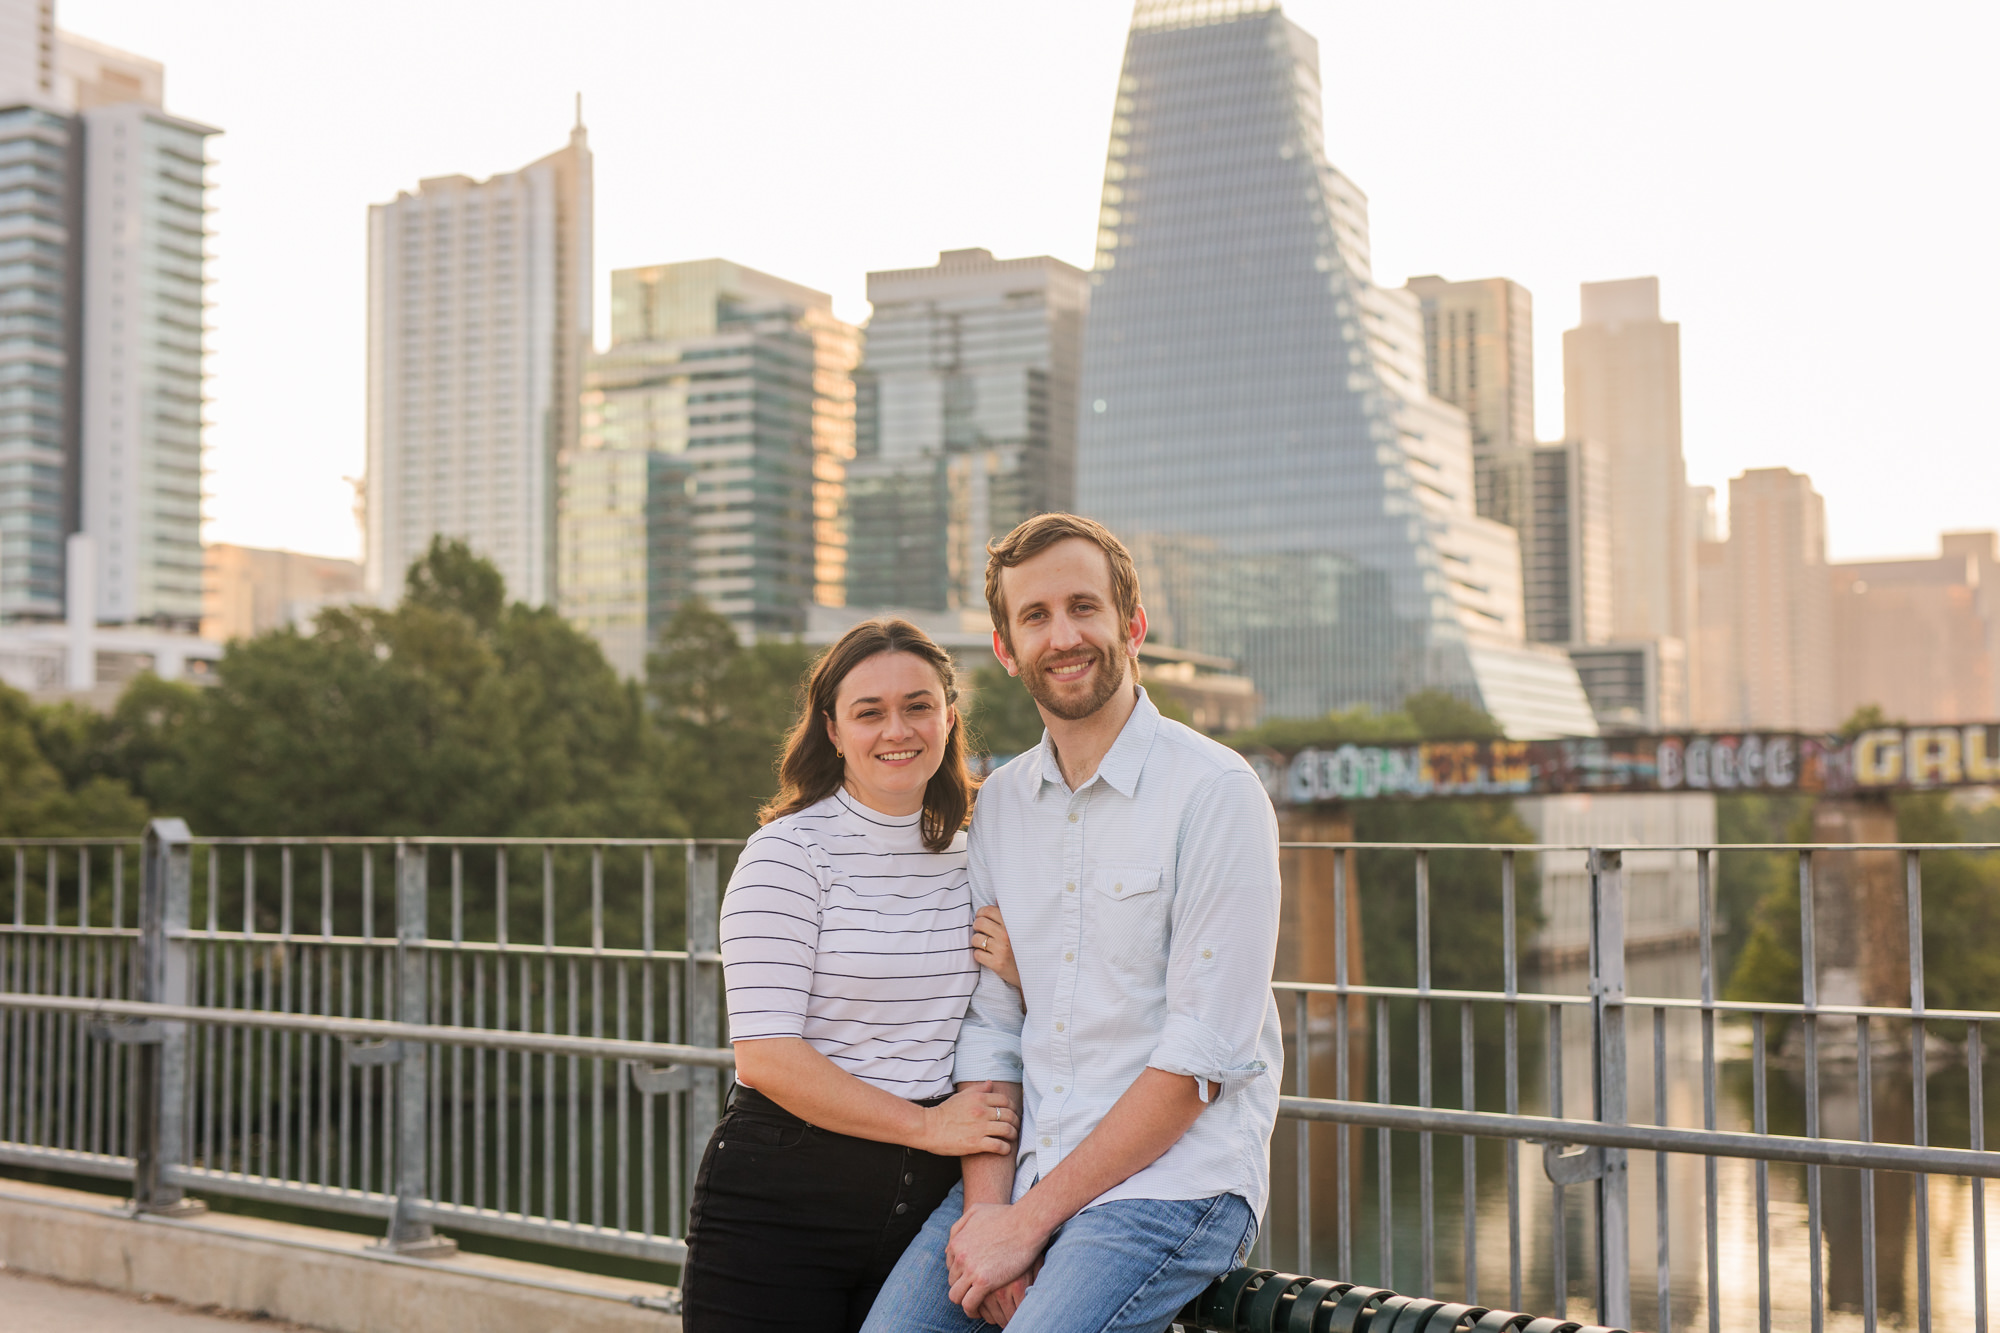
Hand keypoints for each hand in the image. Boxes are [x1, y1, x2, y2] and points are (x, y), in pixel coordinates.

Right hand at [916, 1082, 1018, 1156]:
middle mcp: (981, 1111)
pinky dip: (1005, 1148)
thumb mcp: (961, 1096)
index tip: (1012, 1113)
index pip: (1005, 1100)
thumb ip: (978, 1089)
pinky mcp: (976, 1143)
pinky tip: (1004, 1149)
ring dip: (1013, 1135)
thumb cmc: (944, 1112)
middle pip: (1010, 1115)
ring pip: (1007, 1130)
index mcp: (979, 1098)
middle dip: (1016, 1122)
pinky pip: (999, 1145)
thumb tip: (991, 1083)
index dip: (1012, 1107)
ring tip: (1011, 1138)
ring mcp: (980, 1128)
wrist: (928, 1128)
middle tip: (1015, 1127)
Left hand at [947, 1202, 1050, 1316]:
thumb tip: (950, 1246)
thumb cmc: (1006, 1215)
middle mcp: (960, 1257)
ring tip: (977, 1304)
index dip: (961, 1273)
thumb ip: (960, 1226)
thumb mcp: (976, 1211)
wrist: (1026, 1222)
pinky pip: (969, 1304)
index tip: (972, 1278)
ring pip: (956, 1296)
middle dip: (963, 1286)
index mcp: (957, 1242)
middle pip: (952, 1281)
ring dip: (964, 1300)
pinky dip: (972, 1310)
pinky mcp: (984, 1281)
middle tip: (977, 1291)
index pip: (950, 1266)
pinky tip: (981, 1310)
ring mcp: (970, 1269)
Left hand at [971, 905, 1021, 990]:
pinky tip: (987, 955)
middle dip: (977, 927)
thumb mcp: (1020, 928)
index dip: (981, 914)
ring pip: (975, 939)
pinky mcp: (997, 964)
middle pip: (978, 923)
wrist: (1033, 973)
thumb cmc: (1023, 947)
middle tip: (982, 931)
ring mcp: (1001, 950)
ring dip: (977, 942)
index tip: (983, 919)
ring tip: (985, 944)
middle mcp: (1006, 935)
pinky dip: (979, 955)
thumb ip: (1007, 913)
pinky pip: (977, 954)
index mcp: (1012, 923)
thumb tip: (997, 899)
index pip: (987, 910)